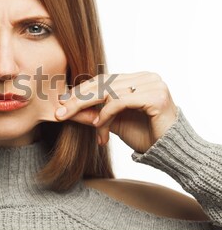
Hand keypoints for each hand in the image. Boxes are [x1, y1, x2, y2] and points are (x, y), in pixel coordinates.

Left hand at [54, 71, 177, 153]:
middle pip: (103, 83)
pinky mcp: (156, 96)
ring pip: (109, 92)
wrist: (170, 152)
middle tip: (61, 113)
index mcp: (137, 78)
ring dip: (93, 112)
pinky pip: (120, 101)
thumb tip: (66, 108)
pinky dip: (105, 114)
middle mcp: (146, 77)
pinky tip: (98, 126)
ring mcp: (153, 84)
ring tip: (87, 126)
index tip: (62, 102)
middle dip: (79, 99)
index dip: (81, 90)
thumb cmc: (143, 135)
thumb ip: (93, 112)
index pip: (103, 79)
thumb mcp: (112, 122)